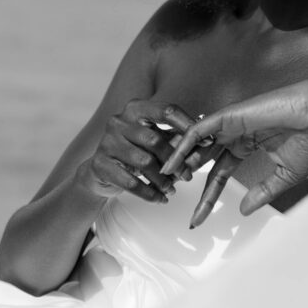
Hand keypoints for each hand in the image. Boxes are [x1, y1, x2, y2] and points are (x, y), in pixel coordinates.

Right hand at [77, 99, 214, 203]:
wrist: (100, 171)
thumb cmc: (134, 151)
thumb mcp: (153, 140)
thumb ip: (175, 137)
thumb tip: (206, 137)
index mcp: (135, 108)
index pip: (166, 110)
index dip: (188, 125)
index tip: (207, 141)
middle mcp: (119, 121)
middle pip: (155, 140)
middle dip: (175, 161)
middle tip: (188, 176)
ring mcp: (107, 142)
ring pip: (144, 163)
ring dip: (162, 180)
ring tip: (172, 189)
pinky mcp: (100, 164)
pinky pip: (130, 182)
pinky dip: (149, 193)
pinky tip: (160, 199)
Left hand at [162, 81, 307, 223]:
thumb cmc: (307, 138)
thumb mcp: (283, 175)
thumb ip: (262, 192)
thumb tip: (243, 211)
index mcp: (245, 146)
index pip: (218, 175)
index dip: (208, 198)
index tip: (198, 219)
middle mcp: (233, 135)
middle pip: (201, 160)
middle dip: (184, 178)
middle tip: (167, 194)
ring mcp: (229, 125)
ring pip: (195, 144)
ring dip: (178, 161)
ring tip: (163, 180)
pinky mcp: (227, 116)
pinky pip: (199, 130)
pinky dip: (184, 144)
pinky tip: (173, 161)